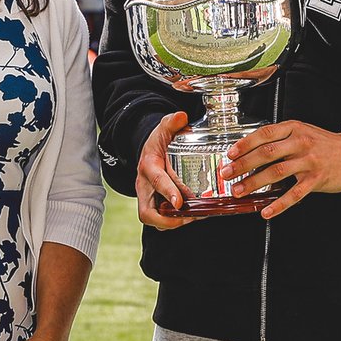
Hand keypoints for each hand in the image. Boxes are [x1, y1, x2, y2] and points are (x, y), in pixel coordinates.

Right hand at [136, 111, 203, 229]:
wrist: (149, 150)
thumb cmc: (158, 142)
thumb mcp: (164, 128)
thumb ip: (172, 122)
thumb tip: (181, 117)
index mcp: (148, 167)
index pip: (155, 182)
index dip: (167, 193)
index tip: (179, 202)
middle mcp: (144, 186)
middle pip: (147, 211)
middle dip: (168, 220)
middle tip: (191, 217)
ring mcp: (147, 197)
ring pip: (153, 219)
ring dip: (173, 223)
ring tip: (196, 218)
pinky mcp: (153, 204)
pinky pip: (160, 219)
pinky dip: (174, 222)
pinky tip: (194, 217)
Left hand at [220, 121, 340, 218]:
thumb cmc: (324, 144)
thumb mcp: (302, 132)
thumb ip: (280, 138)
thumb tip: (251, 151)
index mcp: (294, 128)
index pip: (264, 134)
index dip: (245, 144)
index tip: (230, 154)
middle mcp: (300, 143)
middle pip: (266, 153)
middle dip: (242, 165)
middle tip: (227, 173)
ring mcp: (308, 161)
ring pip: (276, 172)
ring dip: (254, 183)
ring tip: (239, 191)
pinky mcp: (316, 179)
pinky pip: (294, 194)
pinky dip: (279, 204)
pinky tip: (267, 211)